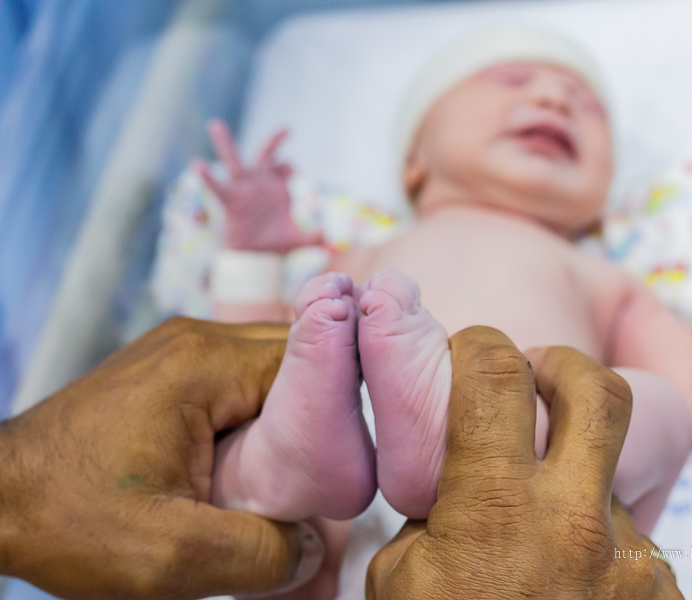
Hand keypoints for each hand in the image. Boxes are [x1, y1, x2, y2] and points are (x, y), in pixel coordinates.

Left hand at [0, 318, 324, 599]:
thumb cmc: (67, 519)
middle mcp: (196, 341)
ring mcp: (177, 352)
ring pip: (267, 371)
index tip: (351, 462)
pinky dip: (254, 417)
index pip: (313, 364)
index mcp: (205, 365)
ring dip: (286, 416)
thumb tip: (312, 547)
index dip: (340, 413)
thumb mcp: (169, 556)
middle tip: (324, 472)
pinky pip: (236, 382)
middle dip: (318, 414)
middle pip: (295, 360)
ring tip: (287, 471)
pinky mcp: (165, 372)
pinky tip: (248, 461)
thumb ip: (258, 554)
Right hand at [197, 119, 322, 252]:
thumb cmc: (276, 244)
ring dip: (225, 143)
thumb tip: (332, 240)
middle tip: (286, 129)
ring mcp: (244, 190)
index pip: (284, 167)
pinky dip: (209, 177)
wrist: (255, 259)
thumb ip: (315, 237)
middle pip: (265, 156)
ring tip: (216, 124)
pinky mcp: (230, 201)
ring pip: (235, 162)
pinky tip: (198, 165)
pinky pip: (218, 187)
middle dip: (274, 142)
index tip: (292, 173)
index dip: (289, 167)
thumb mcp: (300, 240)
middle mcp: (260, 184)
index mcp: (277, 188)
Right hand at [366, 327, 681, 598]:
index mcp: (499, 507)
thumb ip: (431, 517)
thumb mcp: (400, 585)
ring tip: (542, 541)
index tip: (469, 352)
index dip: (477, 345)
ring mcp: (631, 559)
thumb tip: (459, 487)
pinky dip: (597, 553)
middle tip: (539, 375)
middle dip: (564, 365)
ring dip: (576, 487)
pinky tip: (569, 591)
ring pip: (613, 478)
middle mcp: (578, 521)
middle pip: (600, 389)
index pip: (495, 374)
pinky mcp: (663, 594)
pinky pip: (630, 545)